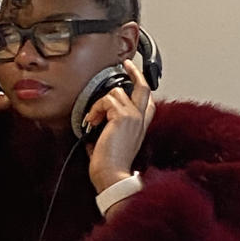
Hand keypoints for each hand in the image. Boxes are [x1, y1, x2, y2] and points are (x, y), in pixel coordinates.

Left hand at [85, 59, 154, 194]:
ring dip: (100, 104)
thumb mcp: (109, 144)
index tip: (132, 78)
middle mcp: (141, 120)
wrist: (112, 175)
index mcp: (140, 127)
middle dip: (135, 72)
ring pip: (117, 93)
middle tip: (126, 64)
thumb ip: (107, 132)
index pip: (147, 101)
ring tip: (93, 119)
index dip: (140, 87)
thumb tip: (94, 128)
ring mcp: (134, 117)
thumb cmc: (110, 166)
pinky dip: (95, 109)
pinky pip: (106, 100)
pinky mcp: (123, 117)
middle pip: (144, 88)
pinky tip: (92, 122)